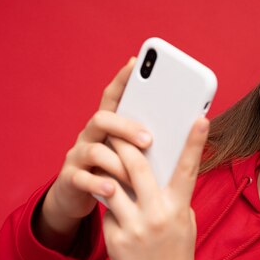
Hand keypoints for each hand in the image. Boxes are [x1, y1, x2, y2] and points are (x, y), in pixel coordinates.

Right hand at [36, 58, 152, 249]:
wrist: (79, 197)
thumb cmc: (116, 172)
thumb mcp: (132, 155)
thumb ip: (150, 142)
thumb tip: (190, 127)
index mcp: (108, 126)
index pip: (113, 96)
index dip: (122, 78)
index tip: (136, 62)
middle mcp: (89, 135)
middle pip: (102, 119)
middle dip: (126, 126)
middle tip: (150, 139)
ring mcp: (77, 156)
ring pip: (93, 150)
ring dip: (117, 161)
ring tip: (136, 174)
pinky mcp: (70, 179)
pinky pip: (82, 179)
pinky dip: (98, 184)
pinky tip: (113, 191)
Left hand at [101, 116, 209, 259]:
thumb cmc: (175, 252)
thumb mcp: (184, 222)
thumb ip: (173, 196)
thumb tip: (157, 169)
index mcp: (180, 208)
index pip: (189, 169)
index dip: (196, 143)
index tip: (201, 118)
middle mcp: (160, 215)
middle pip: (138, 166)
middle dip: (125, 143)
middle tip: (117, 129)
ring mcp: (136, 228)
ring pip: (114, 184)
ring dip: (107, 166)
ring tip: (103, 155)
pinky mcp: (117, 239)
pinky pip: (106, 209)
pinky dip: (106, 200)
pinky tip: (108, 201)